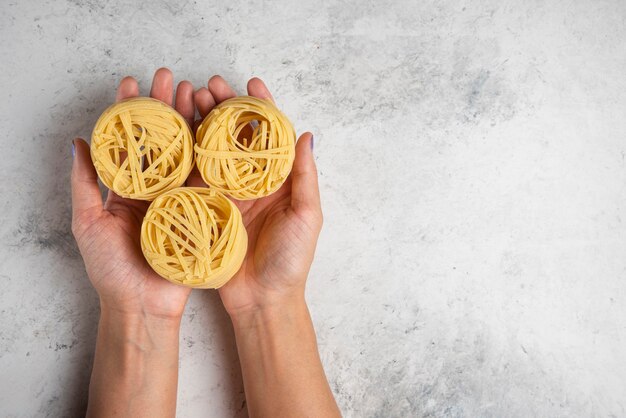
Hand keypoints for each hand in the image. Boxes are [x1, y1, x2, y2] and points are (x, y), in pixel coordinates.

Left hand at [71, 68, 195, 319]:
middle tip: (170, 77)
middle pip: (163, 139)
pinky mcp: (202, 210)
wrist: (143, 306)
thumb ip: (84, 183)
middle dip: (166, 106)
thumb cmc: (110, 270)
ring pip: (188, 152)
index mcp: (128, 188)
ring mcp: (181, 198)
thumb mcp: (88, 223)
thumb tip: (78, 143)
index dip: (131, 111)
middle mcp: (156, 188)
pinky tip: (217, 128)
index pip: (130, 140)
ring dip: (191, 121)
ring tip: (196, 91)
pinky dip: (213, 153)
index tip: (133, 83)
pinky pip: (209, 178)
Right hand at [191, 76, 321, 316]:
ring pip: (213, 150)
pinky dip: (186, 155)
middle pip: (236, 136)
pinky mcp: (206, 209)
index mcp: (278, 180)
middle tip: (210, 85)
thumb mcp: (307, 216)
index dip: (262, 107)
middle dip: (225, 108)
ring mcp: (227, 194)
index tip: (251, 82)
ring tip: (190, 99)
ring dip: (203, 123)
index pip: (270, 135)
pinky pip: (195, 177)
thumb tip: (306, 134)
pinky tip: (176, 133)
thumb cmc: (291, 261)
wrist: (263, 300)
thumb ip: (305, 177)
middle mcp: (252, 182)